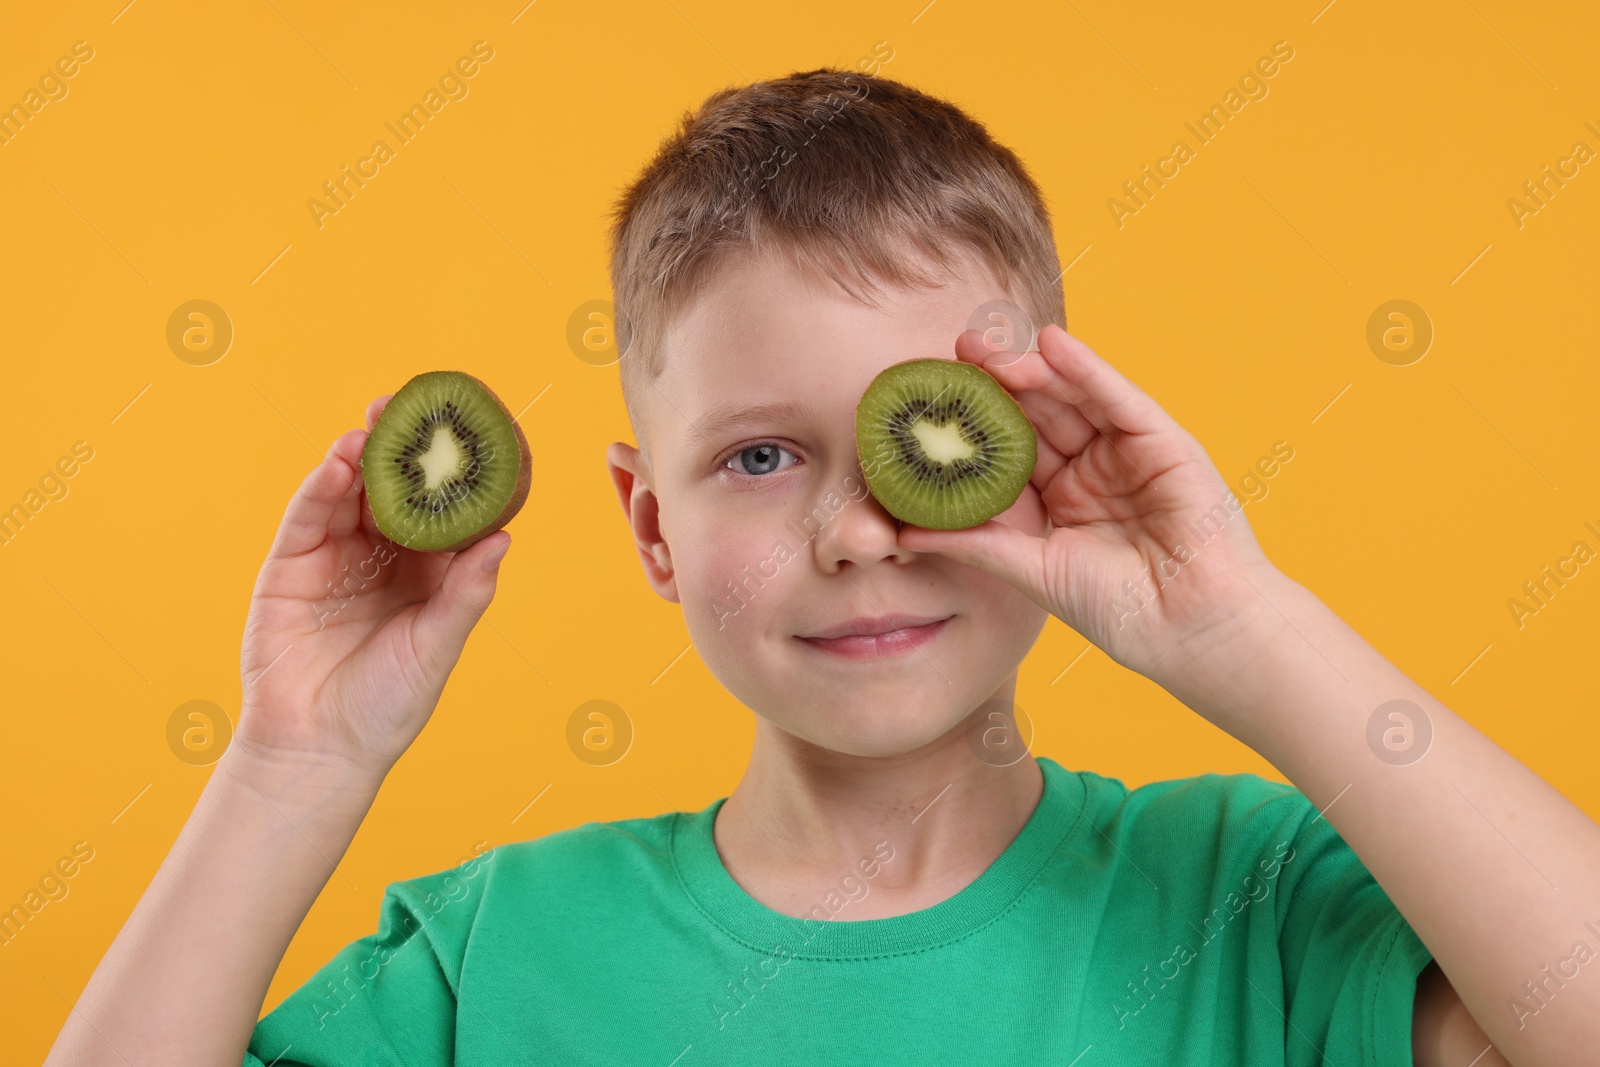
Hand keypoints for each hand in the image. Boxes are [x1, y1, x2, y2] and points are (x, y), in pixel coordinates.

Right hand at [235, 395, 511, 778]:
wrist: (318, 749)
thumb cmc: (387, 706)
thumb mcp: (437, 646)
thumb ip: (466, 593)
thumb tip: (504, 538)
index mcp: (428, 575)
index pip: (445, 513)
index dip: (456, 475)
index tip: (471, 435)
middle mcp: (383, 558)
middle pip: (396, 492)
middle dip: (405, 450)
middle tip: (416, 407)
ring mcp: (335, 558)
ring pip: (352, 494)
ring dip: (364, 456)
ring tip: (378, 423)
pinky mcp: (291, 566)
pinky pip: (310, 516)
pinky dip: (324, 484)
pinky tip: (341, 458)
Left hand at [895, 325, 1279, 688]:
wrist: (1191, 632)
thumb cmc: (1124, 612)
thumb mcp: (1035, 571)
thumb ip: (977, 544)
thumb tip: (904, 533)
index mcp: (1064, 497)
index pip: (1013, 447)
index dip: (977, 421)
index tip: (936, 397)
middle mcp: (1095, 468)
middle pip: (1041, 413)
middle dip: (999, 381)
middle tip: (956, 351)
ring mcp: (1130, 453)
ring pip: (1075, 398)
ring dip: (1034, 368)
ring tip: (989, 347)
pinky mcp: (1165, 444)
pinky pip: (1120, 399)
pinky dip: (1088, 370)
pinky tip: (1054, 345)